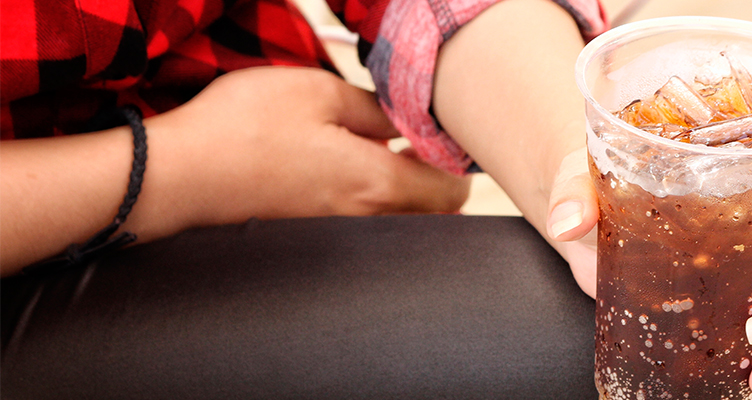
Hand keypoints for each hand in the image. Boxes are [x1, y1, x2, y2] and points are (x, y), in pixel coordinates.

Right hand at [153, 66, 470, 226]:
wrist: (180, 174)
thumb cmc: (245, 128)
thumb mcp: (319, 93)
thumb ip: (377, 109)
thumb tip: (410, 117)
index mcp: (377, 183)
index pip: (453, 191)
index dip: (459, 159)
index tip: (447, 127)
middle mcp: (365, 215)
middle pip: (433, 209)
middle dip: (439, 172)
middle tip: (421, 130)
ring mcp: (337, 224)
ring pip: (399, 211)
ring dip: (406, 177)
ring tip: (385, 135)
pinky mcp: (313, 223)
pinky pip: (366, 212)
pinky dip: (374, 186)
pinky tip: (348, 151)